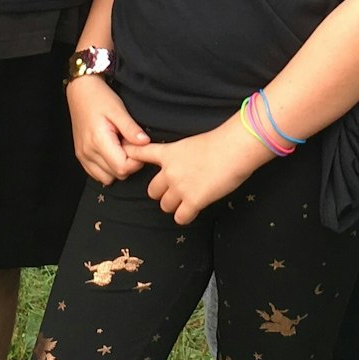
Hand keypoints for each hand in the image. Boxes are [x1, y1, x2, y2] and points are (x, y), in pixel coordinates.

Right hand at [67, 76, 148, 184]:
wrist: (80, 91)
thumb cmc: (100, 98)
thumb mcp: (119, 109)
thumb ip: (131, 129)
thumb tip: (145, 143)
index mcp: (98, 141)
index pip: (123, 168)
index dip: (136, 161)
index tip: (139, 146)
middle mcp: (88, 152)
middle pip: (116, 175)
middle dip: (129, 163)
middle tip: (130, 144)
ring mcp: (83, 156)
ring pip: (107, 178)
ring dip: (118, 167)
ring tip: (121, 147)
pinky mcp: (81, 156)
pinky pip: (96, 174)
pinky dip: (107, 168)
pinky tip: (112, 151)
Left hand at [125, 117, 269, 224]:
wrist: (234, 149)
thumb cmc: (222, 142)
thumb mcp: (194, 143)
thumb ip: (184, 155)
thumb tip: (187, 165)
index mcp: (170, 153)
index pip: (142, 153)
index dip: (132, 156)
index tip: (124, 156)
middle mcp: (170, 171)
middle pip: (152, 191)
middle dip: (162, 193)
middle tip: (177, 191)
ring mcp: (180, 187)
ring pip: (165, 206)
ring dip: (175, 205)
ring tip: (188, 200)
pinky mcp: (193, 201)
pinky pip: (180, 218)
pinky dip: (186, 216)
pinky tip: (195, 209)